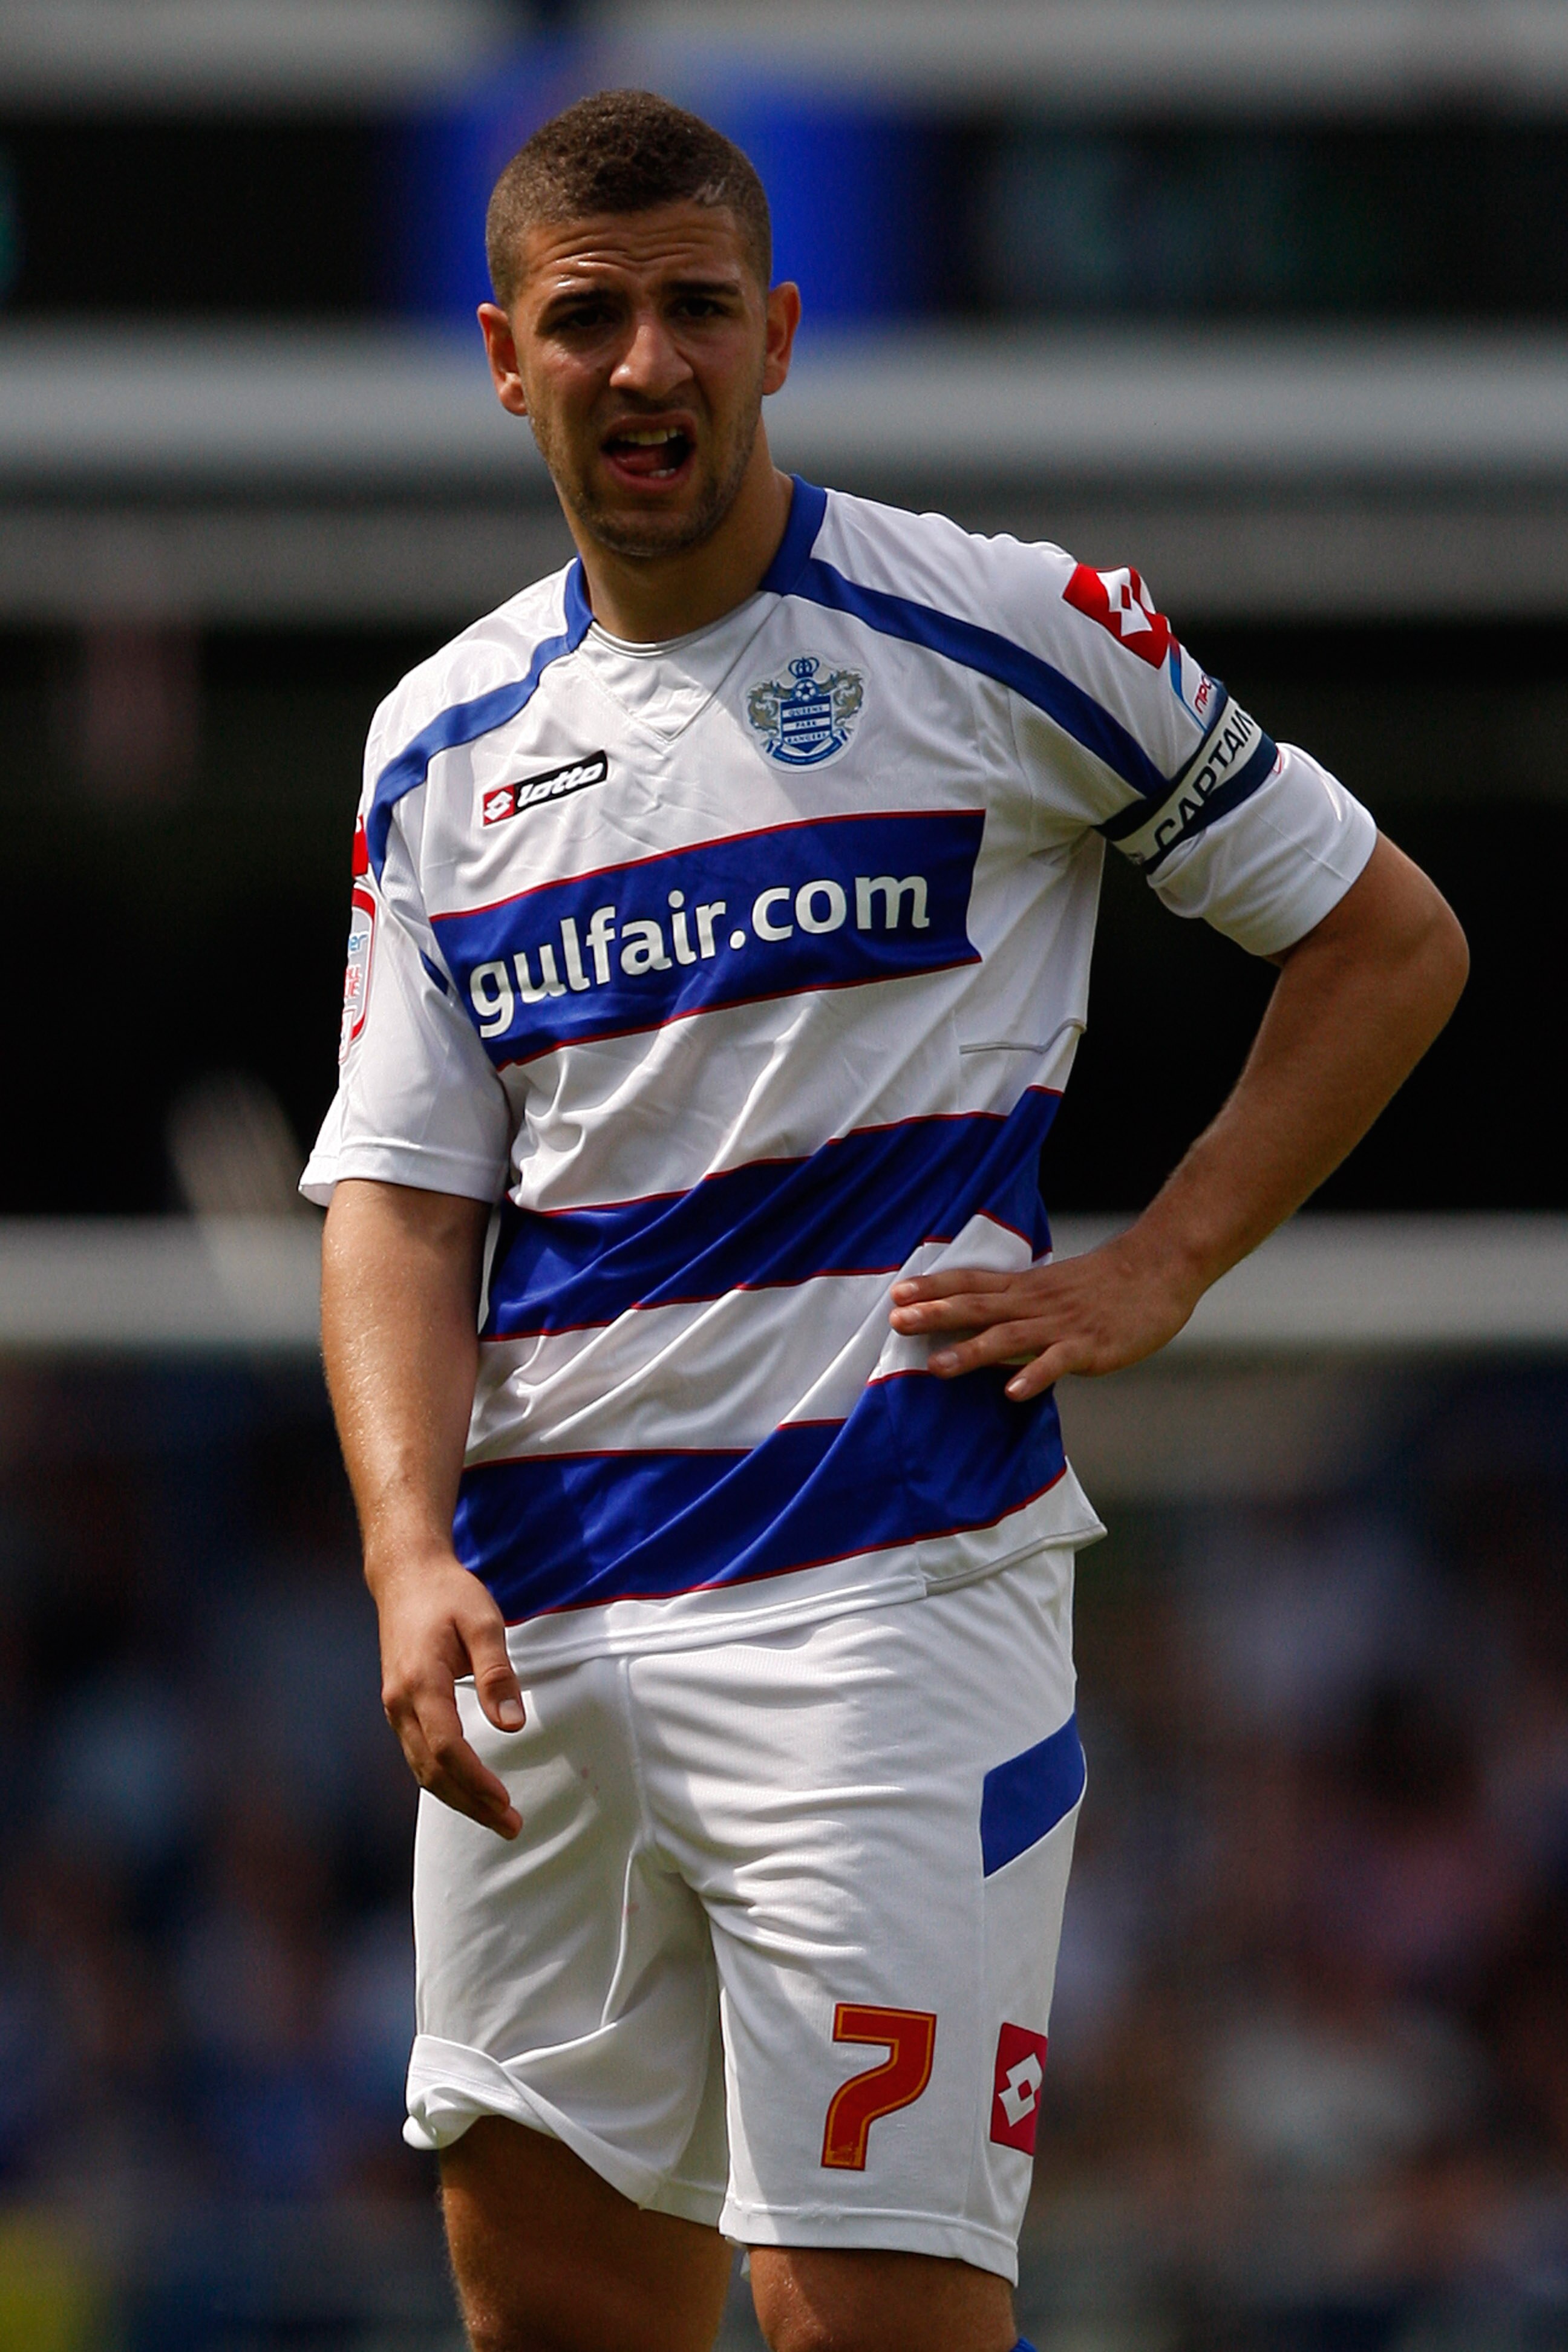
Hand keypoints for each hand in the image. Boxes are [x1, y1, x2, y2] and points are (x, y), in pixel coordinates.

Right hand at [371, 1549, 525, 1838]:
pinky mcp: (399, 1706)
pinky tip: (469, 1789)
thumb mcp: (484, 1622)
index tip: (506, 1804)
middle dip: (471, 1804)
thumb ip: (498, 1674)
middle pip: (432, 1770)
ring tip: (496, 1817)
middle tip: (511, 1827)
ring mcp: (394, 1706)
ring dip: (458, 1798)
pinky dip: (443, 1779)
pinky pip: (418, 1755)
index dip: (476, 1782)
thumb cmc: (449, 1594)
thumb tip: (511, 1726)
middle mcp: (400, 1702)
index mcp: (420, 1682)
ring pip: (422, 1768)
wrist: (405, 1576)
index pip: (448, 1748)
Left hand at [888, 1229, 1202, 1400]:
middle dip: (936, 1315)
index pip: (972, 1283)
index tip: (897, 1294)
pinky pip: (1057, 1363)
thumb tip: (983, 1320)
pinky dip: (1033, 1377)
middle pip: (979, 1307)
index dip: (935, 1289)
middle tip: (896, 1323)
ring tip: (936, 1367)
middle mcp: (1036, 1303)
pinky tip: (1011, 1393)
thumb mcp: (1054, 1285)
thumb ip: (1020, 1302)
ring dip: (971, 1352)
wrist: (1158, 1268)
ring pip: (1008, 1338)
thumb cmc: (1106, 1283)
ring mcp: (1061, 1326)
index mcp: (1027, 1287)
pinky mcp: (1089, 1347)